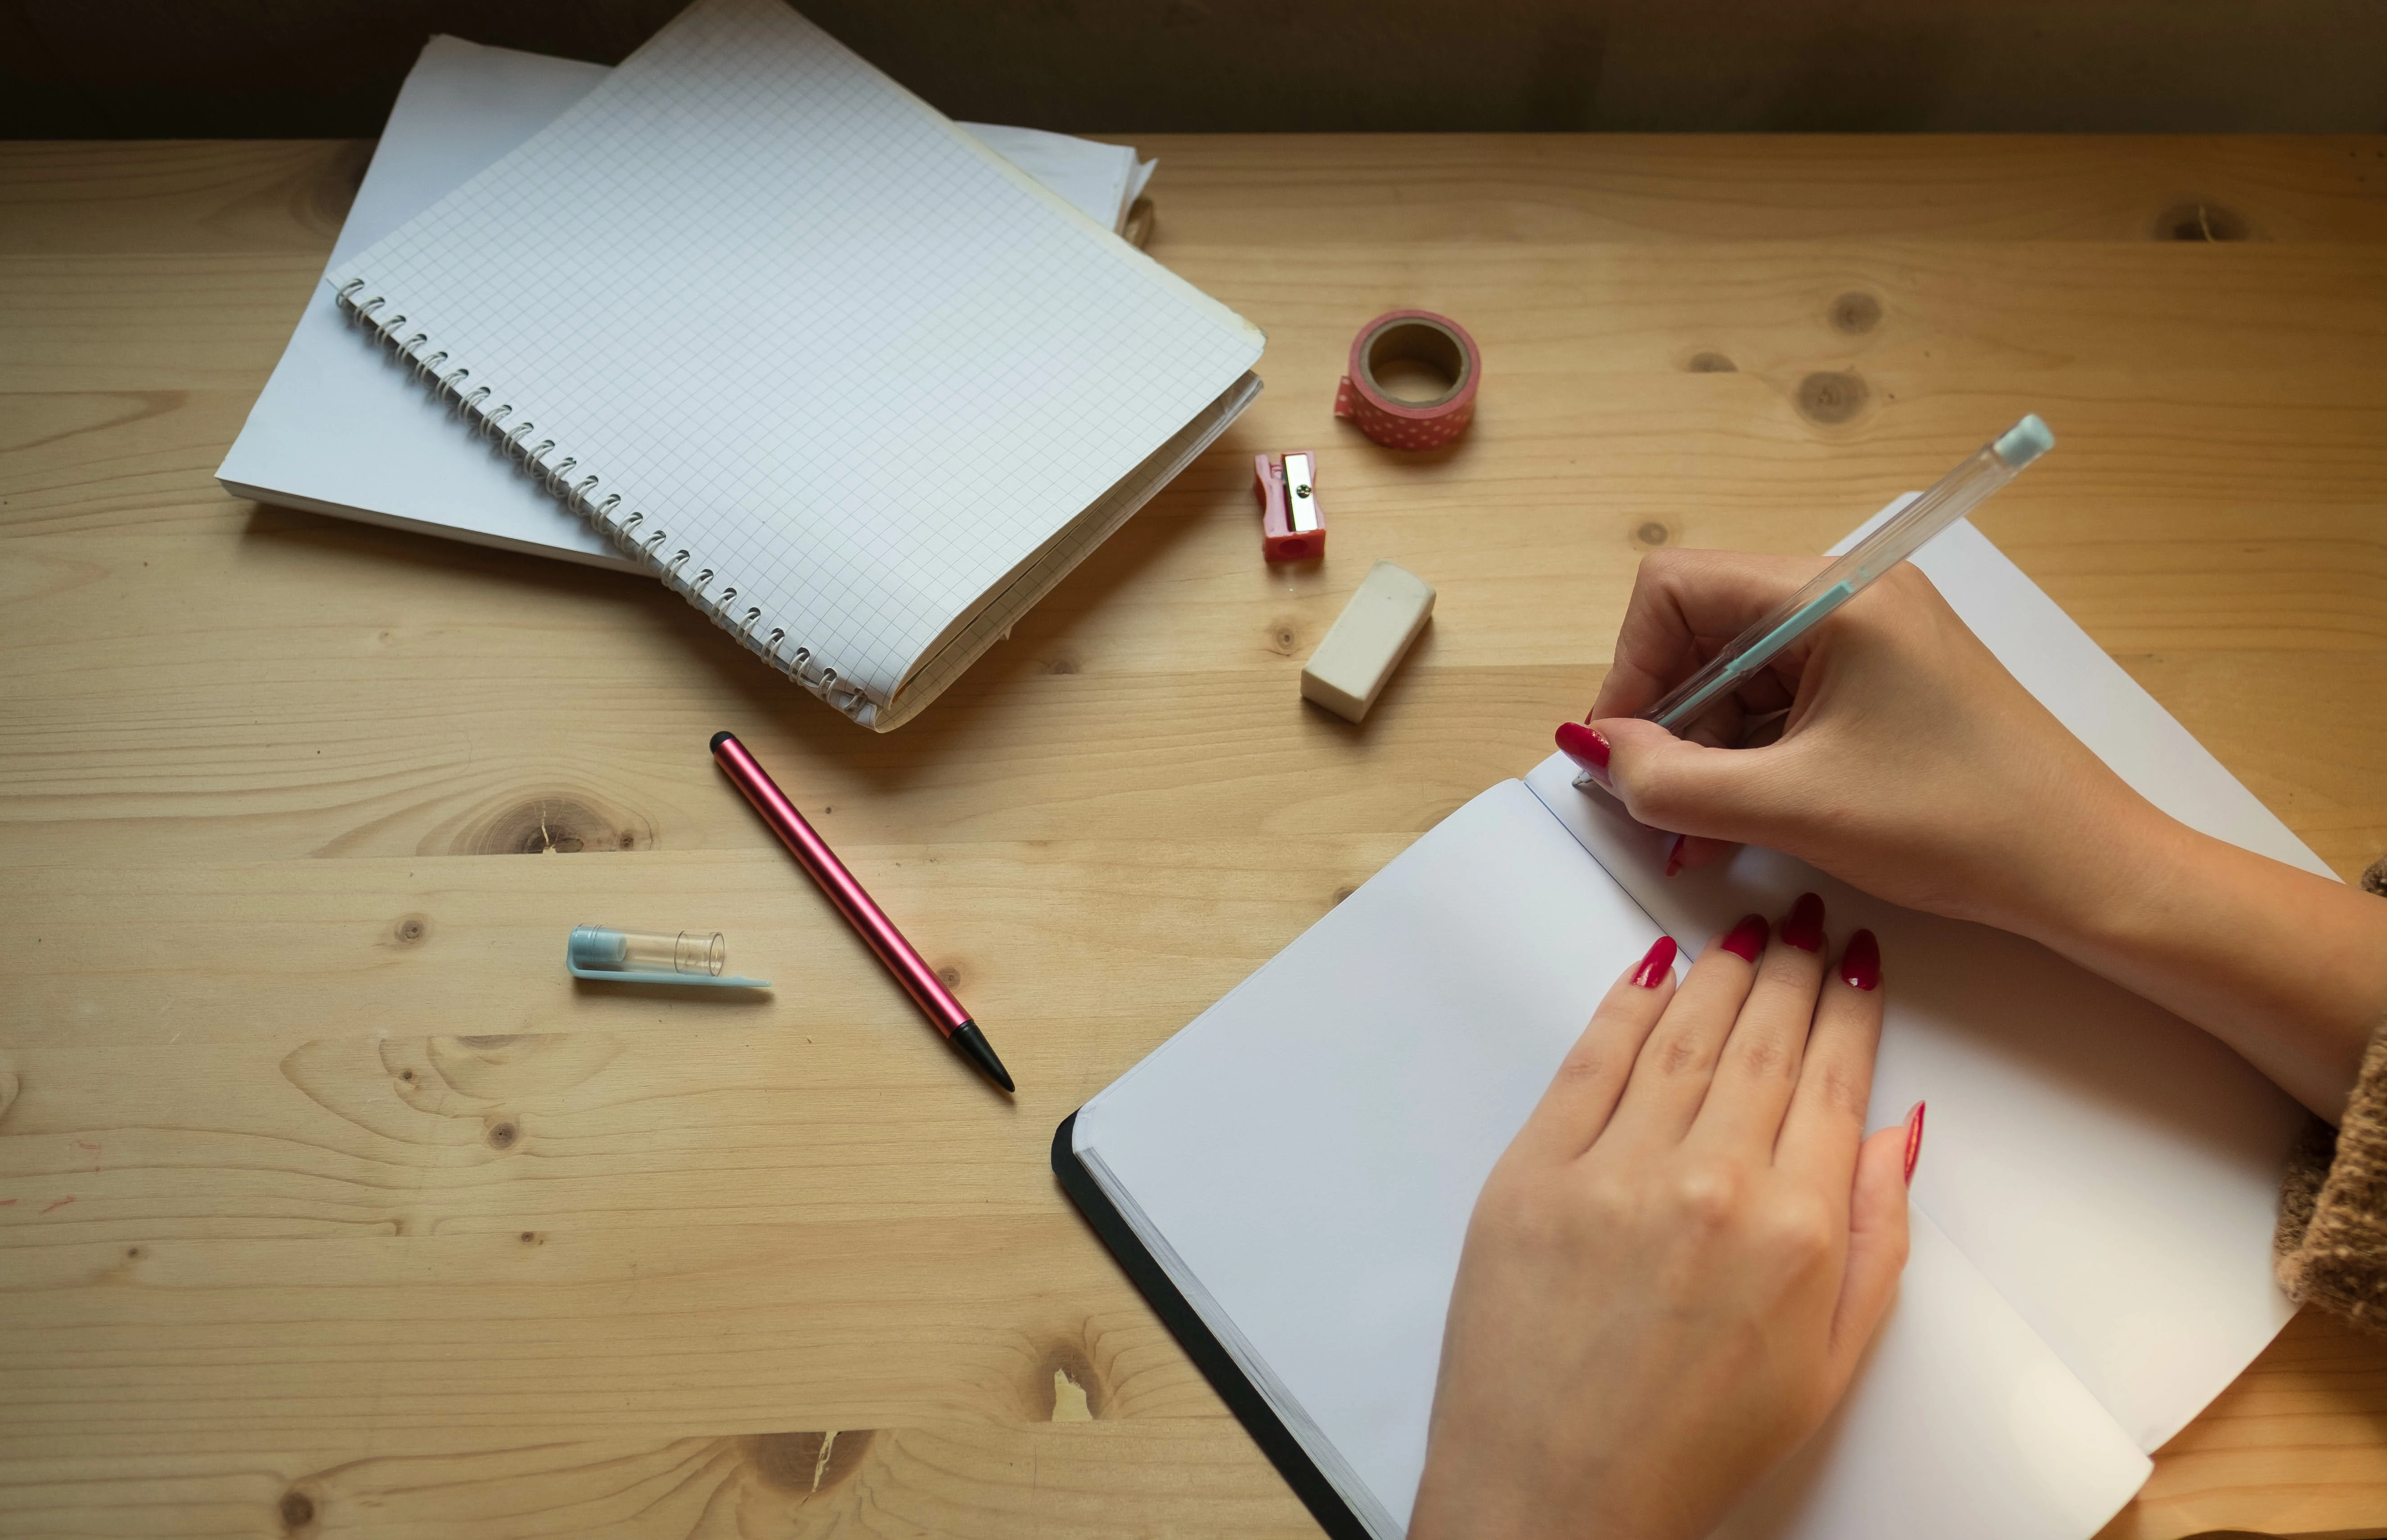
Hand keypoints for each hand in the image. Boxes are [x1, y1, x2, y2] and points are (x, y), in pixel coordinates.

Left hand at [1411, 896, 1917, 1539]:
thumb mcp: (1832, 1364)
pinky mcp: (1529, 1175)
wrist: (1557, 1498)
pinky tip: (1650, 968)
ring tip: (1745, 928)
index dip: (1848, 1011)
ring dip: (1718, 974)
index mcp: (1795, 1230)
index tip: (1855, 959)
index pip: (1832, 1082)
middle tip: (1803, 915)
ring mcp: (1612, 1172)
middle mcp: (1710, 1183)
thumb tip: (1894, 1129)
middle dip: (1789, 970)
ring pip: (1681, 1038)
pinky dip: (1622, 1006)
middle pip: (1760, 1042)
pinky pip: (1587, 1064)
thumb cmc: (1696, 1445)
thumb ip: (1875, 1239)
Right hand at [1561, 547, 2386, 1121]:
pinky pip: (1785, 704)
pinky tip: (1739, 824)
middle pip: (1704, 631)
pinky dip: (1750, 760)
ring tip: (1695, 834)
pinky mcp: (1886, 684)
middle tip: (1651, 806)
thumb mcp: (1794, 810)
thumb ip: (1674, 781)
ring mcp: (1872, 640)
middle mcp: (1852, 598)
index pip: (1676, 589)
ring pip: (1741, 675)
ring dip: (1705, 752)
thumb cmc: (1959, 826)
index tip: (1624, 753)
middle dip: (1666, 721)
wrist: (2091, 870)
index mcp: (1835, 597)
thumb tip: (1596, 752)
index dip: (1631, 669)